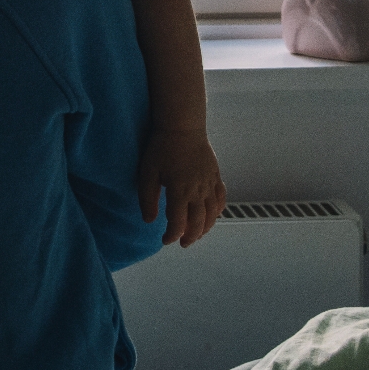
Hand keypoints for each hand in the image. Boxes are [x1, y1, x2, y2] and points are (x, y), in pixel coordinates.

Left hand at [135, 128, 225, 248]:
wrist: (183, 126)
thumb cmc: (162, 148)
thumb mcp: (147, 173)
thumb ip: (147, 199)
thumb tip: (150, 221)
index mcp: (179, 191)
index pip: (178, 223)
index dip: (172, 236)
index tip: (165, 240)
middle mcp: (198, 190)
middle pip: (198, 222)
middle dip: (191, 236)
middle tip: (183, 243)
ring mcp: (209, 183)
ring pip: (212, 213)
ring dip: (206, 227)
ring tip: (197, 234)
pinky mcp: (215, 175)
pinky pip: (221, 198)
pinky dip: (218, 210)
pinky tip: (212, 215)